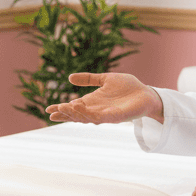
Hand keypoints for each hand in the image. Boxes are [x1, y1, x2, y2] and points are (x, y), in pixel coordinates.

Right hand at [45, 73, 163, 123]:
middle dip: (65, 114)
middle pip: (77, 115)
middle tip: (52, 112)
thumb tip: (69, 78)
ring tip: (64, 107)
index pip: (74, 108)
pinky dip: (89, 114)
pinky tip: (81, 108)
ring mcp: (106, 115)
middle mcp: (97, 110)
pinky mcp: (116, 117)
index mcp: (93, 102)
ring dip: (75, 114)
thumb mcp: (105, 79)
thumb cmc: (128, 87)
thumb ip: (89, 79)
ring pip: (86, 118)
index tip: (48, 110)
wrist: (146, 93)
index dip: (62, 109)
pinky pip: (100, 117)